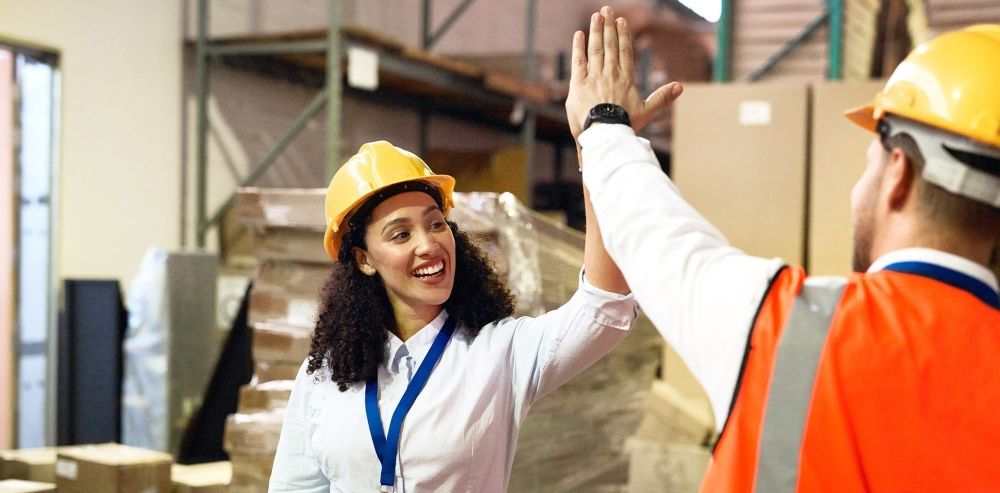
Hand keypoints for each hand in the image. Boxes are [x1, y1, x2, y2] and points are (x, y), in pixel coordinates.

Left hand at [565, 6, 682, 139]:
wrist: (606, 133)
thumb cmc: (626, 124)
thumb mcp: (647, 111)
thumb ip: (662, 97)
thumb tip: (681, 86)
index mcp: (626, 78)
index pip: (625, 51)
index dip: (623, 35)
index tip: (622, 21)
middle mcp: (610, 73)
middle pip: (610, 45)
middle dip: (609, 26)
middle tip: (607, 10)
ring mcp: (594, 76)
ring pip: (595, 49)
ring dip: (596, 31)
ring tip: (596, 16)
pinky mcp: (579, 83)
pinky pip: (579, 60)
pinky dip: (578, 47)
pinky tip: (579, 34)